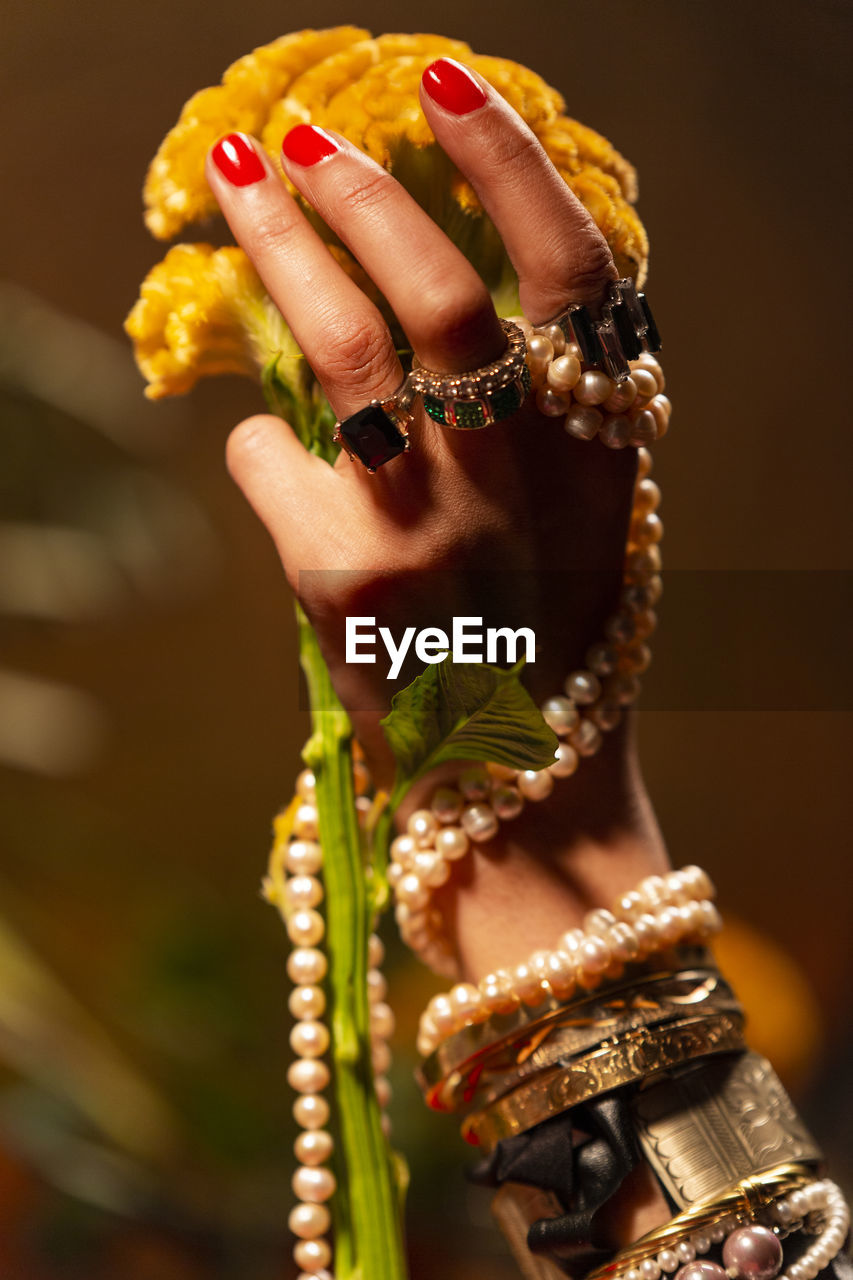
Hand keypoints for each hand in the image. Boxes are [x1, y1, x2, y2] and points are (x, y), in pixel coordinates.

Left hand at [207, 57, 668, 974]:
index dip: (511, 165)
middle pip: (441, 296)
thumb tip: (425, 308)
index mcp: (602, 449)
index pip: (576, 273)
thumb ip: (537, 419)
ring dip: (285, 255)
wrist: (522, 788)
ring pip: (345, 355)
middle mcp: (527, 480)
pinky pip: (272, 463)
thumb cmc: (550, 639)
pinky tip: (268, 447)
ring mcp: (435, 531)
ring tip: (245, 191)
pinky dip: (259, 442)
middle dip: (363, 195)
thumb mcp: (582, 517)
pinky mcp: (348, 584)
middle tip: (302, 141)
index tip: (447, 84)